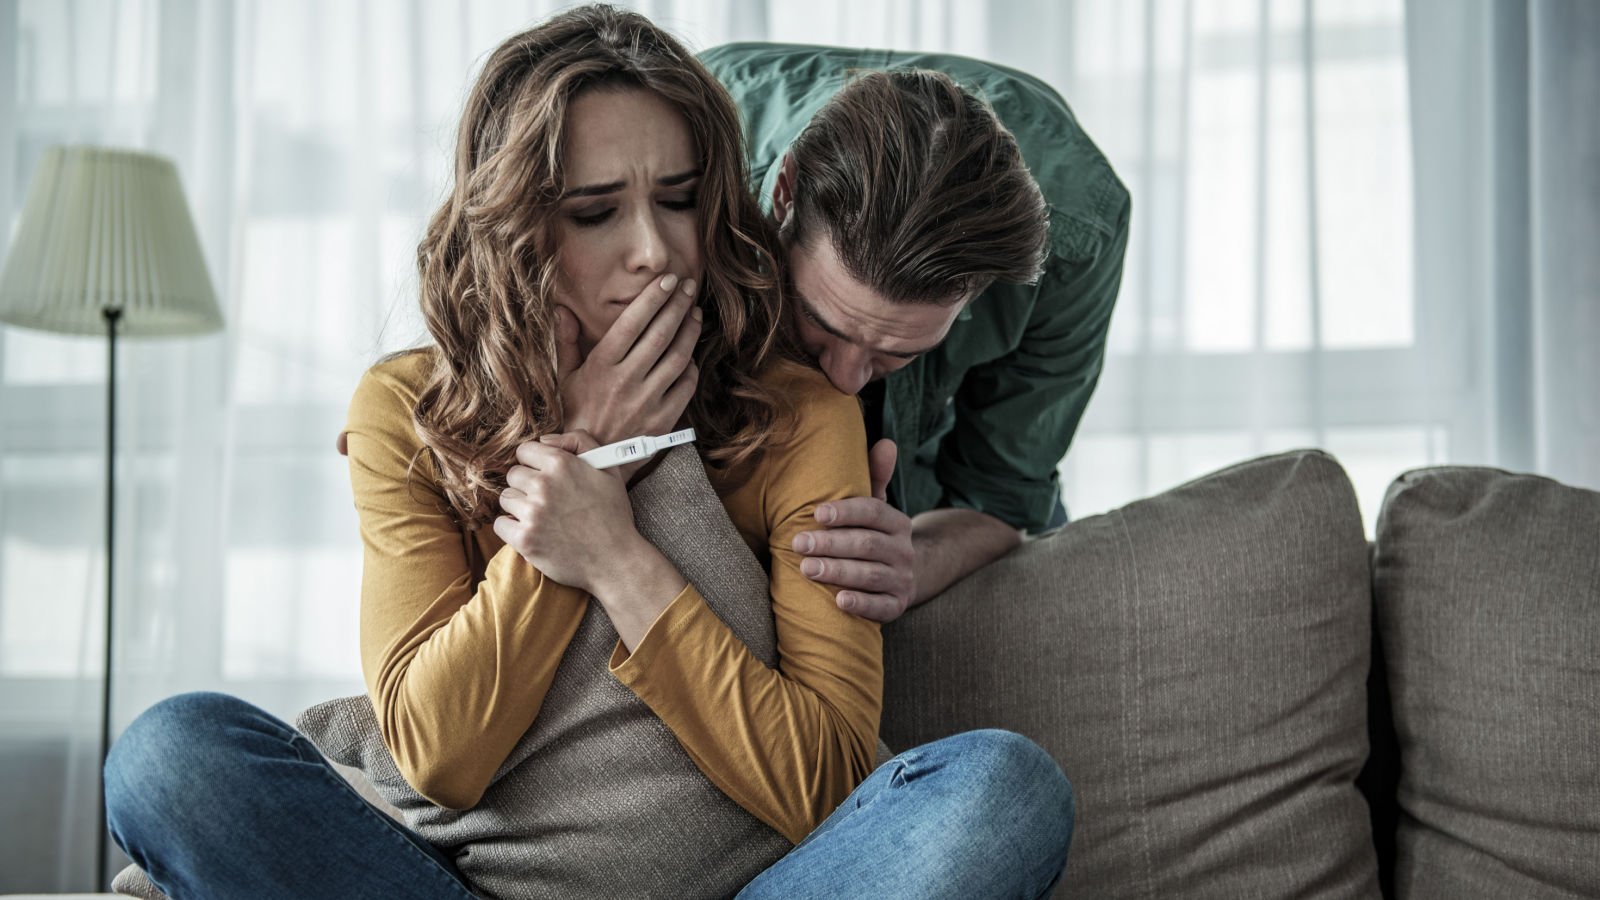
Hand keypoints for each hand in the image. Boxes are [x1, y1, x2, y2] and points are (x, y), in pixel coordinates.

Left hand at [493, 431, 639, 593]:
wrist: (615, 560)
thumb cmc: (612, 514)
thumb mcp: (608, 468)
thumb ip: (580, 441)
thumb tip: (545, 440)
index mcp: (561, 464)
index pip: (524, 451)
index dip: (534, 463)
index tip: (543, 475)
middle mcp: (543, 485)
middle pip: (513, 475)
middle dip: (526, 485)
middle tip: (545, 499)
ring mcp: (532, 513)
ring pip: (506, 498)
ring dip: (519, 506)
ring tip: (541, 517)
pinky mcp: (525, 539)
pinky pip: (500, 524)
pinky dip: (511, 528)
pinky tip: (531, 530)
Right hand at [556, 273, 700, 444]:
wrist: (590, 461)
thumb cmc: (576, 414)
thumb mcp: (563, 378)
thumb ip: (565, 342)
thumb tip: (562, 309)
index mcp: (601, 366)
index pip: (632, 322)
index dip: (653, 298)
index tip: (668, 280)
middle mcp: (625, 381)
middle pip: (660, 335)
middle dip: (677, 306)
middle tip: (689, 287)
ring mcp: (647, 401)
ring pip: (677, 357)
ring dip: (690, 332)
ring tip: (695, 313)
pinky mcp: (663, 419)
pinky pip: (685, 386)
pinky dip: (691, 367)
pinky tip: (690, 353)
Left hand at [792, 439, 915, 622]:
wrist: (902, 577)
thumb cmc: (874, 536)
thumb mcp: (876, 508)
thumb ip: (875, 477)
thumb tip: (886, 442)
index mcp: (897, 523)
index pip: (873, 512)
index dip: (846, 512)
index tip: (816, 513)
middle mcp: (904, 551)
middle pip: (867, 545)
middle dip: (831, 544)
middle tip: (798, 543)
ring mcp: (902, 580)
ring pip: (871, 575)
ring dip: (838, 571)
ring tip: (806, 569)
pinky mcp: (897, 605)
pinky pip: (881, 607)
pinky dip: (861, 604)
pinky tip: (838, 600)